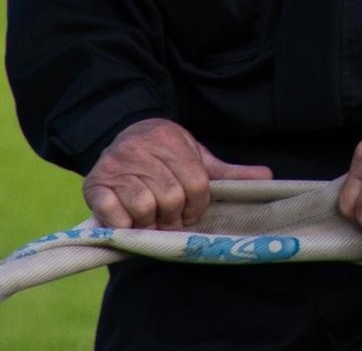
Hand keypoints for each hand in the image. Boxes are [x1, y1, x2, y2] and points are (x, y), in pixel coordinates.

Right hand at [82, 117, 271, 229]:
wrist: (121, 135)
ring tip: (153, 221)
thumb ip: (228, 172)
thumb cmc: (165, 154)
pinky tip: (130, 223)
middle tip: (172, 220)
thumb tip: (268, 177)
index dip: (197, 205)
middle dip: (175, 216)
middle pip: (171, 197)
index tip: (192, 211)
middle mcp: (139, 150)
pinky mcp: (94, 185)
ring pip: (144, 206)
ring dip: (151, 223)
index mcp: (170, 140)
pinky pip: (112, 214)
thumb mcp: (197, 156)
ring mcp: (114, 167)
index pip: (195, 183)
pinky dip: (123, 225)